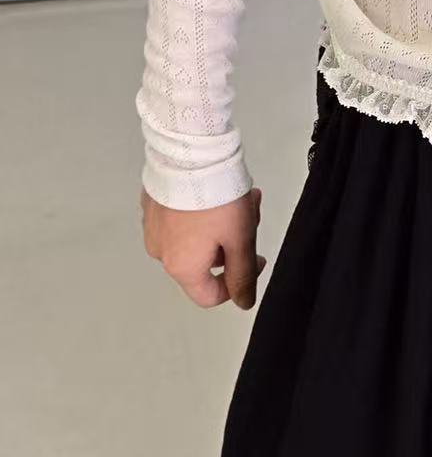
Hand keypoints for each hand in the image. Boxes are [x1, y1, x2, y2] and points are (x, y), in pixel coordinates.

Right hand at [140, 183, 266, 309]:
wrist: (190, 153)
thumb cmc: (216, 198)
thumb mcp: (240, 239)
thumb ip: (242, 275)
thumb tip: (243, 302)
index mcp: (182, 267)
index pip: (210, 295)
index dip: (238, 282)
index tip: (255, 257)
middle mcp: (161, 252)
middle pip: (206, 261)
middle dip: (232, 241)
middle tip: (249, 212)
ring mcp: (153, 227)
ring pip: (196, 237)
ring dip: (221, 223)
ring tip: (239, 195)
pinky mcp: (152, 205)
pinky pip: (182, 218)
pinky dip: (201, 210)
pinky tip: (216, 189)